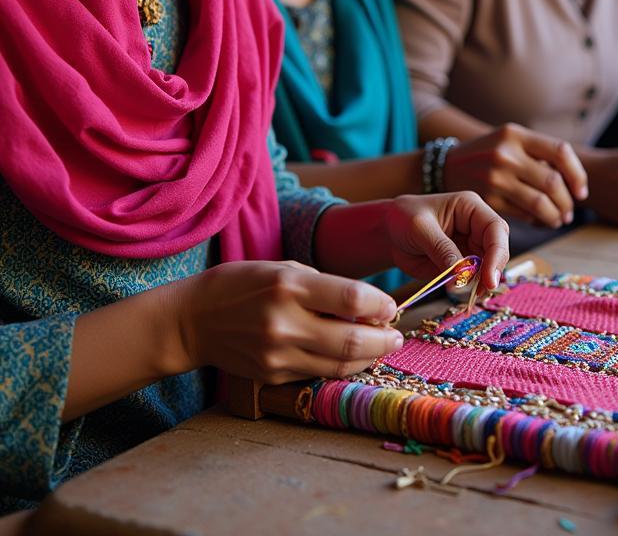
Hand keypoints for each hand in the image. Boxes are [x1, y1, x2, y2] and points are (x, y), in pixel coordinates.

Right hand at [177, 260, 401, 384]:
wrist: (193, 320)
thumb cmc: (243, 284)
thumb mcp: (284, 268)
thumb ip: (325, 286)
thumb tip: (368, 306)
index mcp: (288, 285)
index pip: (351, 298)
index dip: (379, 304)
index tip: (391, 306)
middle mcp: (284, 322)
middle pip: (351, 340)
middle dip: (384, 339)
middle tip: (397, 335)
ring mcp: (277, 354)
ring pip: (339, 364)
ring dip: (368, 357)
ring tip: (381, 346)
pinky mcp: (272, 375)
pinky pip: (318, 373)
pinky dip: (341, 366)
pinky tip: (352, 356)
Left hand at [383, 191, 508, 291]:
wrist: (389, 233)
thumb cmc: (403, 218)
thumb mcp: (420, 229)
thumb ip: (442, 250)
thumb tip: (461, 278)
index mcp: (471, 208)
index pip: (495, 229)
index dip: (497, 253)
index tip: (489, 278)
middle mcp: (476, 227)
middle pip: (498, 249)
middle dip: (493, 270)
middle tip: (482, 291)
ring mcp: (471, 246)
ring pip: (489, 266)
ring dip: (483, 282)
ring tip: (470, 295)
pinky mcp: (463, 264)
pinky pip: (474, 278)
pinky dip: (471, 289)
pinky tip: (463, 295)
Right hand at [444, 123, 587, 227]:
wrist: (445, 167)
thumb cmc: (487, 154)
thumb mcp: (509, 140)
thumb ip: (538, 153)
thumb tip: (574, 181)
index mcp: (515, 134)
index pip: (560, 152)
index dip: (577, 174)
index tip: (581, 191)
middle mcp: (505, 153)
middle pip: (553, 182)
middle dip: (567, 202)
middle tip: (569, 211)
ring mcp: (494, 177)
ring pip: (540, 203)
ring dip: (555, 216)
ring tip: (558, 219)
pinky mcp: (487, 200)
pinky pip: (523, 214)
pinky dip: (537, 221)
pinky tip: (539, 220)